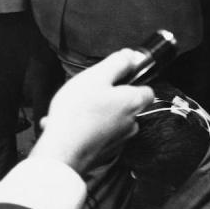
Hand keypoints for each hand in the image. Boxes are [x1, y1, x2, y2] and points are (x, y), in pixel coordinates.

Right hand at [33, 50, 154, 173]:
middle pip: (125, 104)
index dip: (132, 81)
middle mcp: (131, 123)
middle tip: (86, 94)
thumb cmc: (78, 113)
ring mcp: (118, 140)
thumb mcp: (96, 77)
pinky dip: (84, 129)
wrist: (62, 152)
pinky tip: (63, 124)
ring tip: (70, 110)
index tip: (114, 78)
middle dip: (107, 97)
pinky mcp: (104, 152)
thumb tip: (130, 56)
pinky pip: (96, 134)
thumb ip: (116, 64)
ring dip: (92, 114)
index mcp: (134, 102)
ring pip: (109, 119)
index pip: (147, 90)